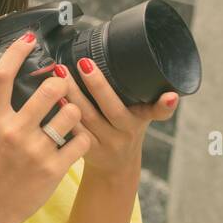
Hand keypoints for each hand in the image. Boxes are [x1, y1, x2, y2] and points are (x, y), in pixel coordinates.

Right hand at [0, 33, 91, 222]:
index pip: (3, 77)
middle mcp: (14, 132)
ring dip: (75, 110)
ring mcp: (36, 151)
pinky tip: (77, 138)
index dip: (18, 52)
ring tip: (71, 114)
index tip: (30, 40)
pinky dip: (82, 137)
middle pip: (49, 91)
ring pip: (71, 114)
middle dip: (61, 82)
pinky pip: (80, 142)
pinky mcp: (53, 169)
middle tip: (63, 84)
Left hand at [57, 56, 179, 176]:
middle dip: (99, 85)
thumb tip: (129, 56)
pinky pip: (73, 130)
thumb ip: (139, 93)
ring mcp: (107, 143)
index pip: (158, 111)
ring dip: (72, 94)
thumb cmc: (123, 128)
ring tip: (60, 73)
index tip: (170, 96)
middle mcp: (127, 132)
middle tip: (85, 63)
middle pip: (114, 109)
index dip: (165, 105)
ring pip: (88, 118)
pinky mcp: (87, 150)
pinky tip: (52, 98)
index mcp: (142, 118)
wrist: (115, 167)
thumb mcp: (139, 113)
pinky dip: (62, 114)